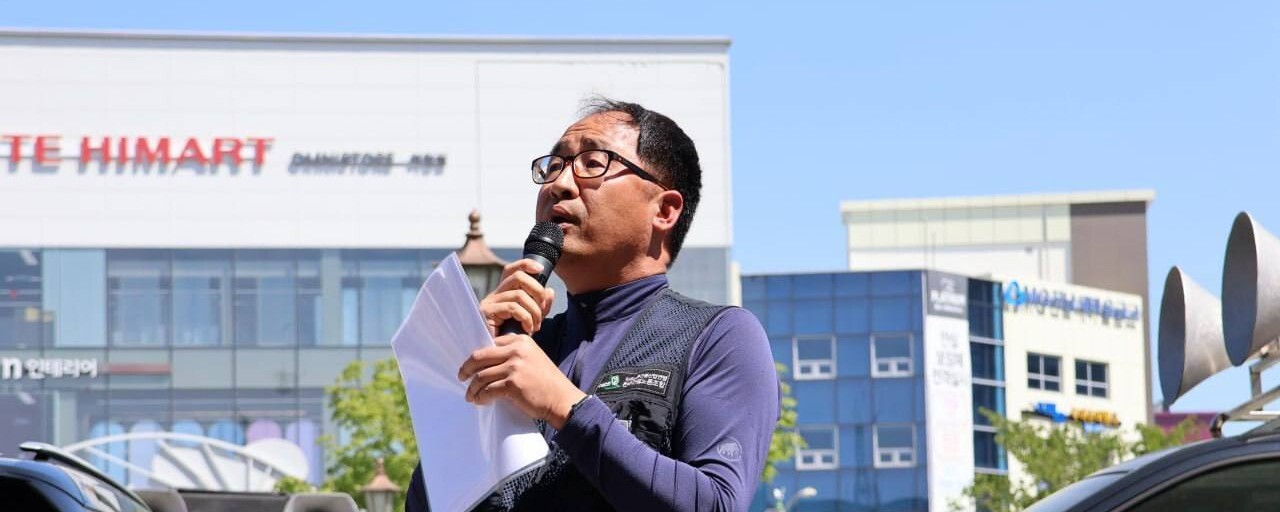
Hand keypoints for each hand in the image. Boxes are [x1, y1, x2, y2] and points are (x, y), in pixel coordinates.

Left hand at [458, 333, 587, 429]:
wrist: (562, 399)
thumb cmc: (547, 383)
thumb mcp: (532, 358)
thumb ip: (513, 355)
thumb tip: (487, 363)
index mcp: (521, 341)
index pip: (490, 344)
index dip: (478, 357)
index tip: (472, 366)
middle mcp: (517, 350)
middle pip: (480, 356)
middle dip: (467, 368)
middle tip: (462, 377)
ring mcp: (514, 366)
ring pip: (481, 375)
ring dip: (472, 388)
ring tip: (471, 395)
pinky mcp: (512, 384)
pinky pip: (488, 390)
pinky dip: (481, 397)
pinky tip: (480, 401)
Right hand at [479, 259, 555, 335]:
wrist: (499, 361)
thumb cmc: (513, 341)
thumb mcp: (532, 321)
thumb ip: (541, 306)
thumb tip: (550, 291)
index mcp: (503, 294)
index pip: (512, 269)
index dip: (526, 264)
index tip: (542, 269)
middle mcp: (494, 295)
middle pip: (517, 276)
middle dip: (537, 290)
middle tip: (542, 309)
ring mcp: (488, 304)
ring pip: (518, 294)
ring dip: (534, 310)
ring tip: (536, 326)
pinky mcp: (485, 314)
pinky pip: (512, 307)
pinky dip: (526, 317)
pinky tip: (528, 329)